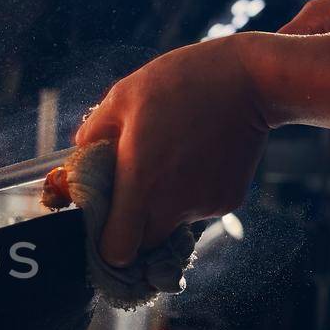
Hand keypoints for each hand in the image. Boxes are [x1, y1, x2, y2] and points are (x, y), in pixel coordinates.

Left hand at [74, 35, 269, 265]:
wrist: (250, 80)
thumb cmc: (181, 83)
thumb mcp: (123, 96)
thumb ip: (94, 132)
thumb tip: (80, 152)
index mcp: (139, 181)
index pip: (117, 249)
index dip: (107, 246)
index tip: (103, 226)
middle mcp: (172, 203)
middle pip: (143, 244)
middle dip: (134, 228)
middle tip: (132, 192)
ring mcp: (204, 205)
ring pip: (172, 225)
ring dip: (164, 206)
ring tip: (170, 161)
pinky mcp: (229, 201)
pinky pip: (199, 210)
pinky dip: (192, 194)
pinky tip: (195, 159)